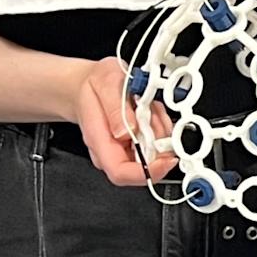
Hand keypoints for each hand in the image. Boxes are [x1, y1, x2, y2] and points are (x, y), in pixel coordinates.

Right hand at [71, 56, 179, 187]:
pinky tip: (150, 110)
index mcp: (99, 141)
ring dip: (161, 130)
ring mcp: (124, 149)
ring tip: (149, 107)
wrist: (89, 84)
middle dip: (159, 142)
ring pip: (154, 154)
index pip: (121, 172)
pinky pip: (157, 143)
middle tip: (154, 115)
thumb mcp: (106, 83)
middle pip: (144, 165)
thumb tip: (126, 132)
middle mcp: (111, 151)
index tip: (167, 159)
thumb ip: (116, 109)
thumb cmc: (95, 85)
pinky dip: (160, 126)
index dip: (148, 171)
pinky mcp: (135, 144)